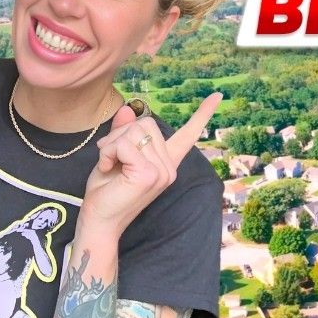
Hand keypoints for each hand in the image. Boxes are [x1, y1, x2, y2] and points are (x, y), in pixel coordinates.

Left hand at [83, 93, 221, 235]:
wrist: (99, 221)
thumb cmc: (105, 192)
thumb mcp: (113, 155)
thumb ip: (123, 132)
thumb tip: (130, 108)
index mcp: (165, 162)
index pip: (188, 135)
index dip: (203, 114)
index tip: (218, 95)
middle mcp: (169, 167)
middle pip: (146, 124)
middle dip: (120, 135)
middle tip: (108, 157)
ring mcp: (162, 171)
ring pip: (134, 131)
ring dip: (111, 144)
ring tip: (108, 164)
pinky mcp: (149, 174)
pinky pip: (124, 144)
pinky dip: (107, 152)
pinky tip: (106, 168)